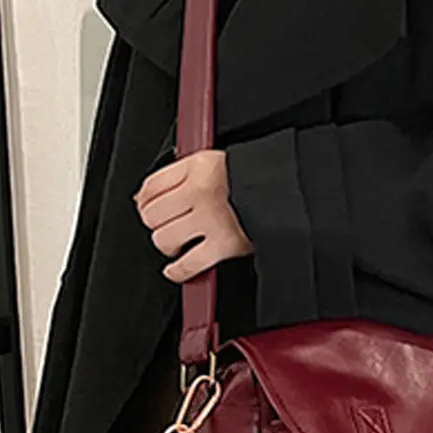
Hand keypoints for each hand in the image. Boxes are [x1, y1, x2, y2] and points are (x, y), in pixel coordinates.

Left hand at [133, 150, 253, 282]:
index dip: (145, 201)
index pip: (151, 186)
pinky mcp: (223, 246)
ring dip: (168, 244)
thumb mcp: (213, 161)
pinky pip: (187, 265)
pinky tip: (176, 269)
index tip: (148, 208)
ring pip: (164, 239)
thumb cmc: (254, 178)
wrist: (288, 192)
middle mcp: (199, 193)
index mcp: (196, 167)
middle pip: (153, 215)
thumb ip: (180, 174)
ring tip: (178, 242)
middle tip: (167, 225)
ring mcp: (210, 221)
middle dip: (157, 223)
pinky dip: (177, 271)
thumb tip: (144, 196)